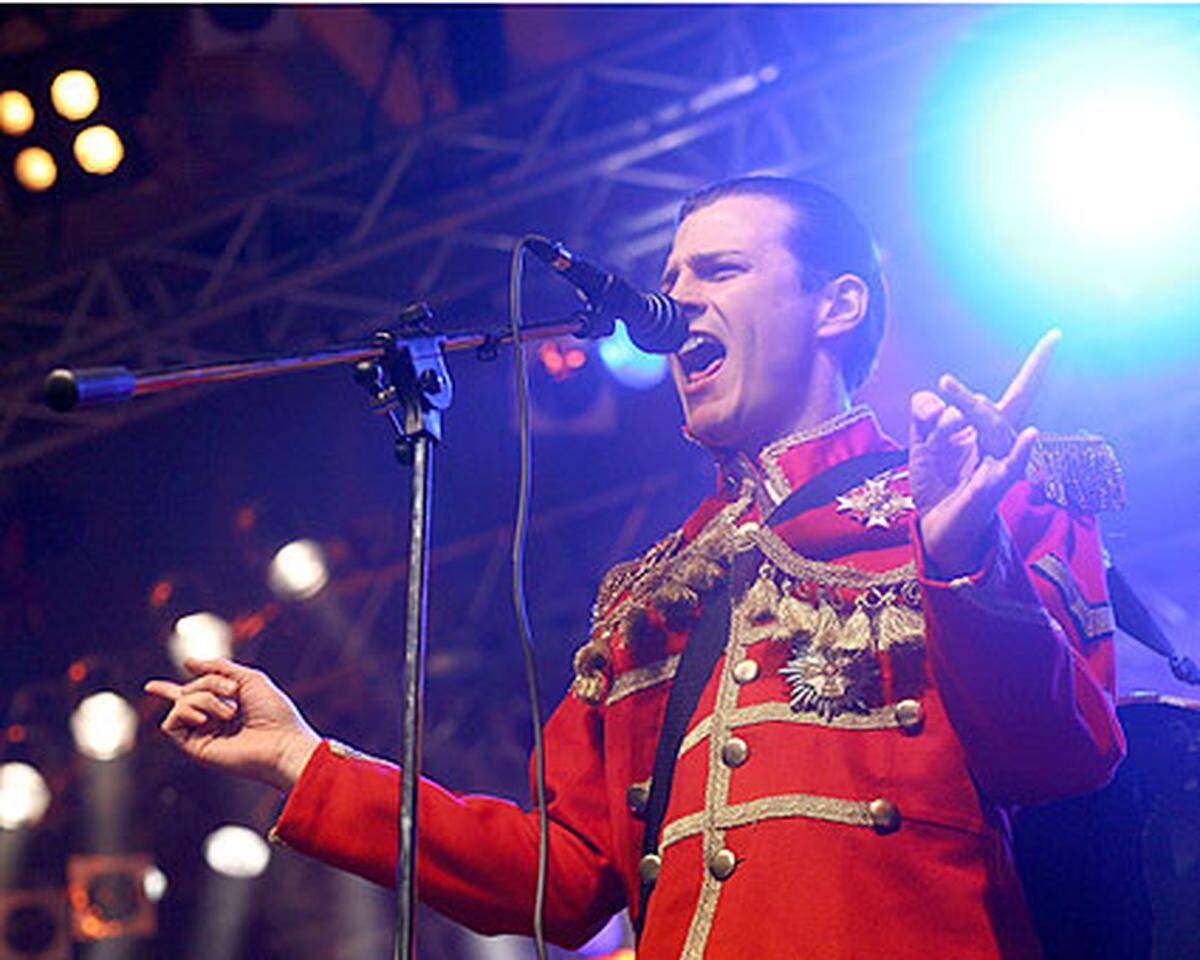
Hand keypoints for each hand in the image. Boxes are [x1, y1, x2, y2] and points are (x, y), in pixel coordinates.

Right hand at [144, 658, 320, 792]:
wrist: (281, 742)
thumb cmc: (273, 712)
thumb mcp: (249, 679)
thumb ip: (219, 668)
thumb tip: (187, 661)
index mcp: (225, 706)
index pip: (192, 695)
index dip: (169, 690)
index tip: (150, 686)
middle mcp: (211, 722)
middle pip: (190, 690)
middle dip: (211, 682)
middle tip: (234, 692)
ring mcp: (202, 735)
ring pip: (181, 703)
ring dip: (205, 698)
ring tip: (230, 712)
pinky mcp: (195, 748)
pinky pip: (172, 722)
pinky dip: (186, 712)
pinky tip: (205, 719)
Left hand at [909, 330, 1059, 577]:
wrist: (934, 526)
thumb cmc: (936, 481)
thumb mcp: (921, 440)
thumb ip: (925, 412)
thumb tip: (935, 401)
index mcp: (986, 429)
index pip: (1019, 392)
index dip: (1037, 365)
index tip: (1057, 334)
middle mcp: (1000, 443)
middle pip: (993, 409)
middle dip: (966, 396)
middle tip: (943, 381)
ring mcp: (1001, 464)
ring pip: (994, 428)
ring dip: (969, 412)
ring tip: (945, 403)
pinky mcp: (995, 488)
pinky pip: (1011, 467)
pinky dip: (1020, 452)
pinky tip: (1031, 434)